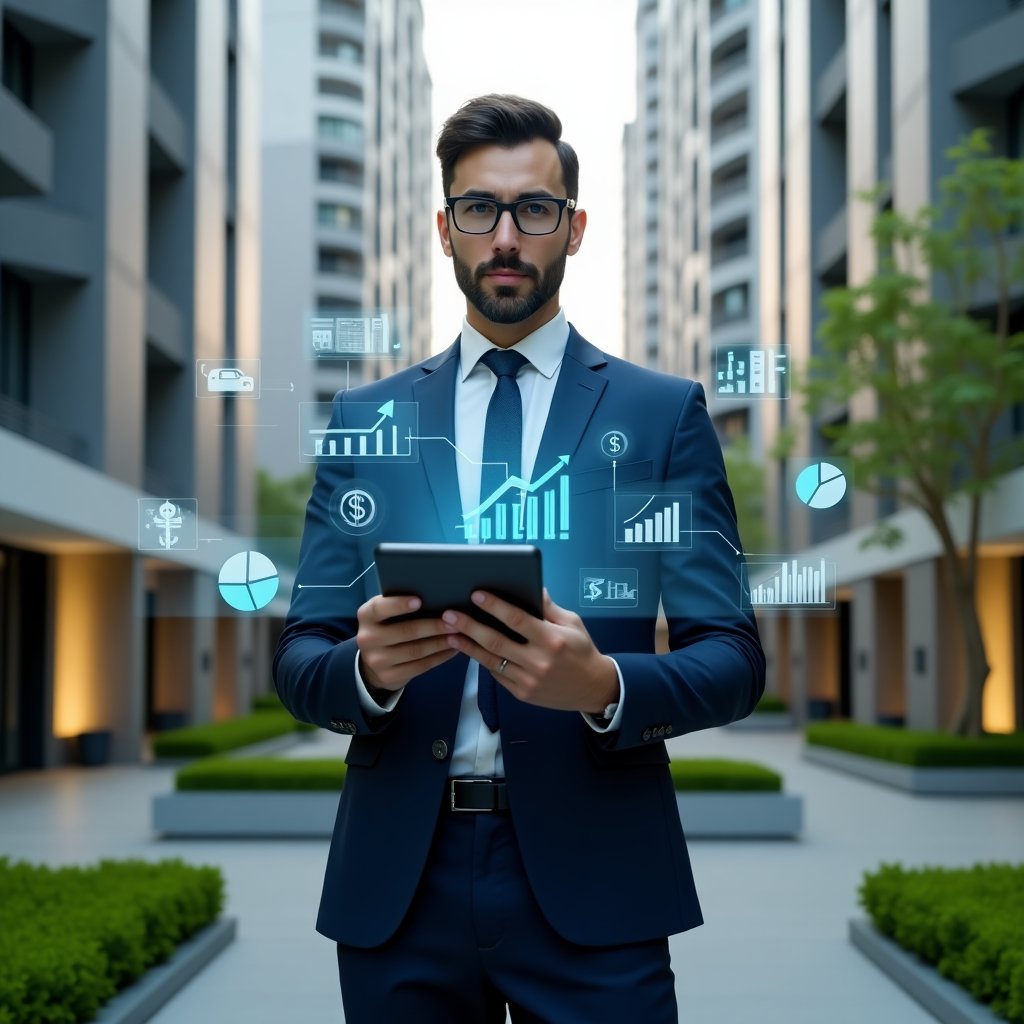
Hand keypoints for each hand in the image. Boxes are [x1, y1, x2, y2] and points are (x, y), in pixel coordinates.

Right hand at [356, 595, 457, 690]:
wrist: (374, 661)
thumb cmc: (388, 626)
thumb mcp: (386, 613)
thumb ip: (400, 604)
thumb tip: (435, 596)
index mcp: (366, 616)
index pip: (380, 608)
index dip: (399, 605)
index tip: (419, 601)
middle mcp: (367, 638)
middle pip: (405, 631)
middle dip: (432, 626)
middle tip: (454, 622)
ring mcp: (376, 660)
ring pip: (415, 651)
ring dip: (439, 643)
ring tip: (457, 636)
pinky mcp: (388, 676)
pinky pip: (419, 667)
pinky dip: (439, 658)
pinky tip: (452, 650)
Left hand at [442, 589, 618, 714]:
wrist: (593, 689)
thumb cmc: (582, 651)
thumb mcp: (572, 623)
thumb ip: (549, 607)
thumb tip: (532, 586)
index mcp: (551, 640)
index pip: (517, 619)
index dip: (494, 606)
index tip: (476, 594)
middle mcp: (538, 662)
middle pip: (496, 641)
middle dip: (469, 626)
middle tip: (449, 615)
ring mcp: (528, 680)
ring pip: (490, 661)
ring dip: (467, 646)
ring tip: (449, 633)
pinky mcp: (522, 693)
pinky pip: (496, 675)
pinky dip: (482, 661)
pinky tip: (469, 649)